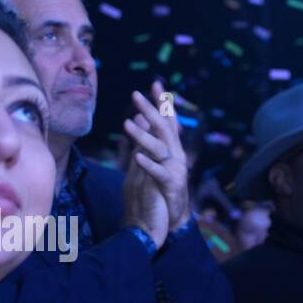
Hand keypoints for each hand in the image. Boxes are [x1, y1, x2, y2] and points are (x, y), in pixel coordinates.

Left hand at [122, 80, 190, 233]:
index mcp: (172, 148)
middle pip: (163, 128)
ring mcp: (175, 169)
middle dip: (150, 110)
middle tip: (135, 95)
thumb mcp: (154, 160)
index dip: (162, 102)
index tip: (155, 84)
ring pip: (159, 147)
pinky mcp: (172, 184)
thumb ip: (148, 139)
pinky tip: (137, 156)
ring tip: (126, 124)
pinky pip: (159, 172)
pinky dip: (148, 164)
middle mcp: (177, 155)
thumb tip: (138, 117)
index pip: (167, 120)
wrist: (172, 218)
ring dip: (142, 135)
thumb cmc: (162, 188)